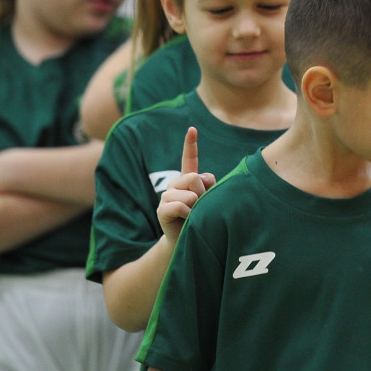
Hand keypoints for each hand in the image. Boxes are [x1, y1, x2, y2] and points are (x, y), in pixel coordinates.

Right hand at [156, 127, 215, 242]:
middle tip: (199, 207)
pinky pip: (180, 206)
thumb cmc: (202, 219)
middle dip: (202, 194)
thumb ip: (209, 186)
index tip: (192, 129)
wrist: (188, 241)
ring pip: (189, 194)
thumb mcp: (209, 200)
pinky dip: (187, 214)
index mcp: (187, 179)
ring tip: (192, 215)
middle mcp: (175, 185)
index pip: (189, 159)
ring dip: (196, 207)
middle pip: (194, 178)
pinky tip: (185, 219)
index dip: (190, 144)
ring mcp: (166, 196)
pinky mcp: (161, 210)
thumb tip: (200, 178)